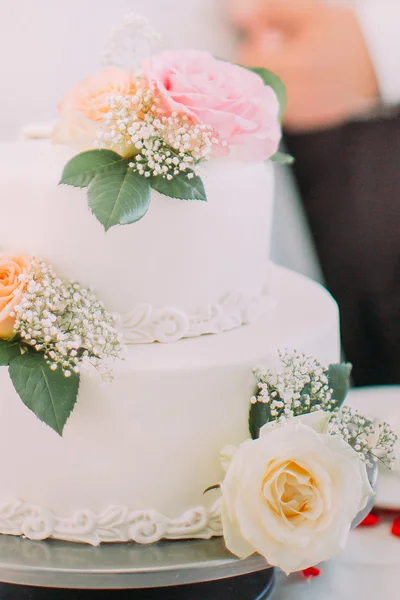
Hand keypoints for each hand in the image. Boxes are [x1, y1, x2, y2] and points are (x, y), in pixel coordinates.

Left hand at [230, 0, 379, 131]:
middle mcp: (292, 96)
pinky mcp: (304, 123)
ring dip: (267, 85)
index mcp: (292, 66)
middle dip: (259, 67)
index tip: (264, 37)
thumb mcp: (309, 13)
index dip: (252, 46)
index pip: (247, 63)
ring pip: (261, 102)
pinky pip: (277, 112)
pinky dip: (279, 98)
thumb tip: (241, 15)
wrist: (376, 64)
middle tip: (278, 52)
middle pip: (251, 84)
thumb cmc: (344, 34)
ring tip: (289, 68)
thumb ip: (271, 13)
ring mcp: (298, 114)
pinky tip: (298, 84)